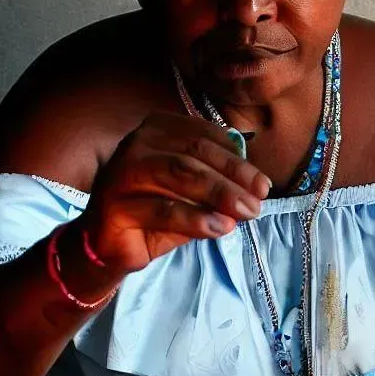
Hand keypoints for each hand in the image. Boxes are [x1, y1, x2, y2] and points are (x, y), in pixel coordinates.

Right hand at [81, 112, 270, 274]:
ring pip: (179, 173)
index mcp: (158, 129)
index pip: (205, 138)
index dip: (238, 161)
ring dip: (219, 193)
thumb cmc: (157, 213)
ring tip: (246, 213)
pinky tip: (220, 227)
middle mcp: (137, 142)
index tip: (262, 185)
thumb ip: (219, 184)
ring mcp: (122, 171)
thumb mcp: (193, 195)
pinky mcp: (113, 204)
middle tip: (259, 201)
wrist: (112, 246)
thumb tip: (255, 188)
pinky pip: (162, 208)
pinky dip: (196, 218)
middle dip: (233, 176)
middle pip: (195, 152)